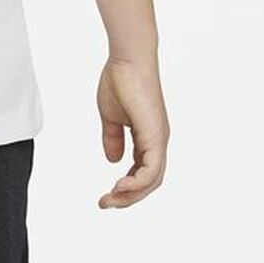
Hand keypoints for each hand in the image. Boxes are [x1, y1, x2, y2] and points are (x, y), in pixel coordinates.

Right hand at [96, 54, 168, 208]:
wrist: (128, 59)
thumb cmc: (119, 80)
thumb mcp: (111, 116)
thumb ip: (112, 138)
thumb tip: (113, 161)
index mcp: (148, 136)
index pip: (142, 171)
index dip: (126, 186)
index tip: (106, 194)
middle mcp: (157, 141)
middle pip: (149, 182)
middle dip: (127, 197)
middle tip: (105, 203)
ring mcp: (159, 139)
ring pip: (152, 181)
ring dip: (131, 195)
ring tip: (110, 199)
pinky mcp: (155, 135)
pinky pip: (151, 170)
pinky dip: (137, 183)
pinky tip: (120, 186)